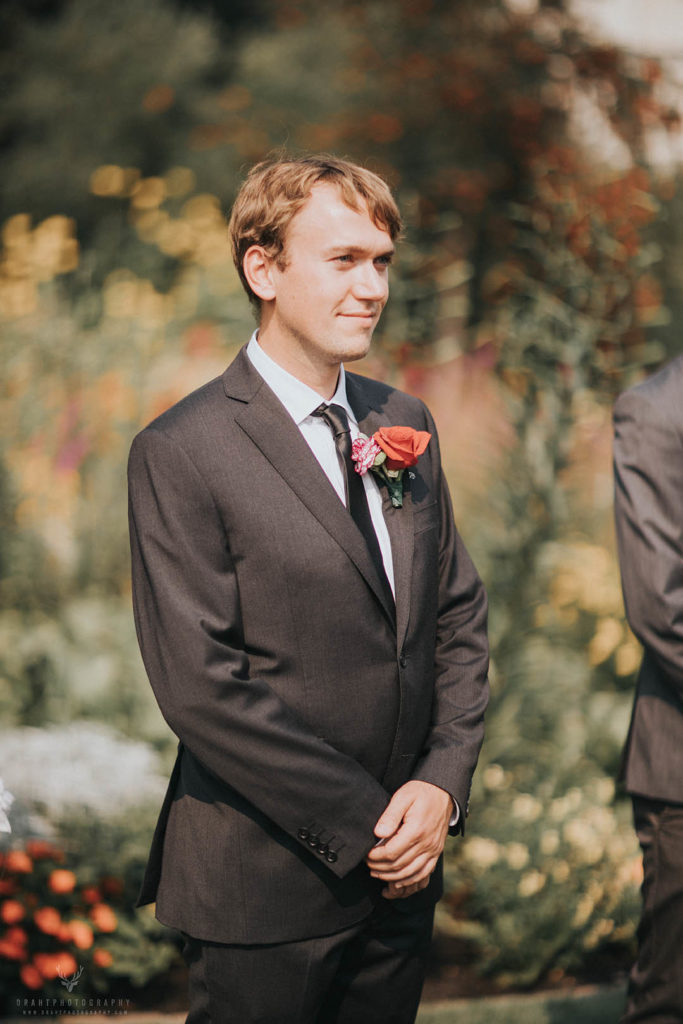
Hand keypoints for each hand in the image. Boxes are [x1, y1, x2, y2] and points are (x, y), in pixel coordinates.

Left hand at [365, 780, 451, 897]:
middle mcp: (426, 844)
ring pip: (410, 874)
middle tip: (368, 864)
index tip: (366, 854)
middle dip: (380, 868)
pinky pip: (423, 874)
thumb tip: (378, 833)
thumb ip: (390, 815)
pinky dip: (409, 882)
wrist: (443, 792)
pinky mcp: (436, 853)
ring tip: (377, 873)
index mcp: (416, 831)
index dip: (376, 857)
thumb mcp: (403, 796)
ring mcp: (433, 851)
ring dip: (392, 878)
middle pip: (399, 866)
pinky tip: (397, 882)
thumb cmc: (420, 792)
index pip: (391, 853)